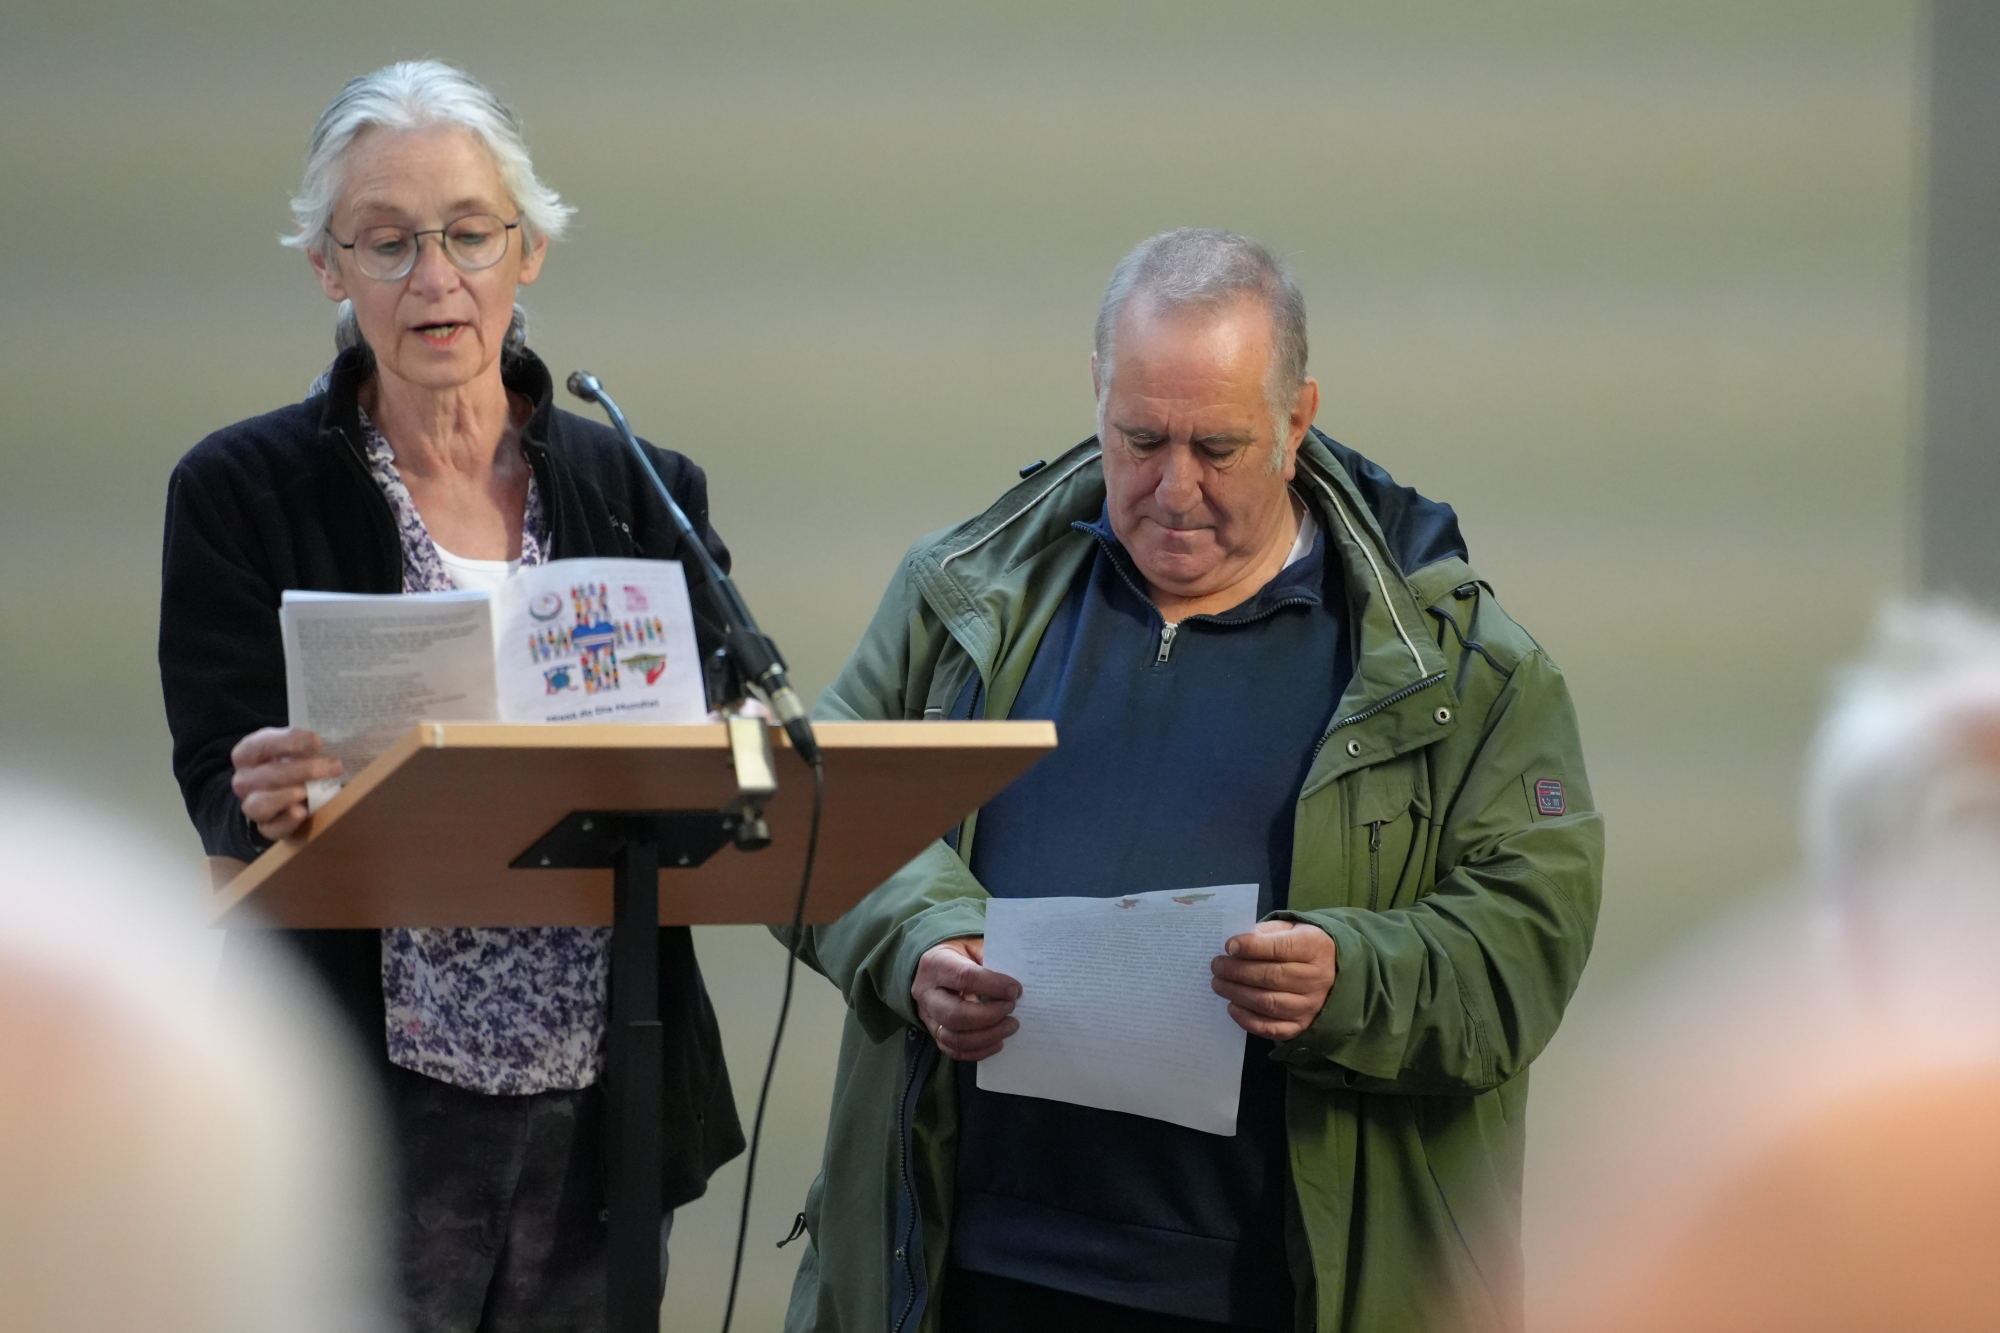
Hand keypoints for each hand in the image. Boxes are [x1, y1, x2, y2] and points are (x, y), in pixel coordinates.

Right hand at [230, 727, 341, 842]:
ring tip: (307, 792)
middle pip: (267, 775)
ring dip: (286, 796)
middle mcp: (245, 780)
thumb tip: (348, 739)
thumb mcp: (298, 750)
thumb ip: (309, 744)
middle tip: (334, 766)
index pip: (261, 744)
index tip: (318, 742)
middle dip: (302, 770)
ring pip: (260, 803)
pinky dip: (286, 821)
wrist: (288, 798)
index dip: (288, 742)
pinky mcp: (266, 827)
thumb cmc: (295, 766)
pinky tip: (301, 813)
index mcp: (249, 754)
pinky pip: (271, 828)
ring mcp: (252, 806)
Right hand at [912, 937, 1020, 1061]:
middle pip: (955, 1015)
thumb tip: (1010, 983)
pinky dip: (978, 1051)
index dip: (993, 985)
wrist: (933, 965)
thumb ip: (989, 957)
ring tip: (1010, 1027)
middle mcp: (926, 993)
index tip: (1015, 990)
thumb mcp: (971, 944)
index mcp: (936, 964)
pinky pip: (953, 1050)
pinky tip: (998, 1043)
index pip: (964, 978)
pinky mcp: (934, 1031)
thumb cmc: (958, 952)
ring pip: (954, 1038)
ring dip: (987, 1036)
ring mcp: (927, 1016)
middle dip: (989, 1016)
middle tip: (1012, 1009)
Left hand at [1211, 920, 1336, 1040]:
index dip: (1252, 947)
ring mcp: (1311, 1004)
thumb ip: (1263, 934)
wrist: (1327, 969)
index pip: (1282, 948)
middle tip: (1216, 966)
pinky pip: (1272, 1028)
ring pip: (1270, 1003)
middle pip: (1273, 977)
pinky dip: (1248, 1020)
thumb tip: (1233, 948)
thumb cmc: (1297, 945)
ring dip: (1238, 994)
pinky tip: (1232, 1007)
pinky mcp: (1301, 1024)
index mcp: (1315, 946)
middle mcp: (1318, 978)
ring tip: (1218, 984)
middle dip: (1238, 972)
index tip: (1229, 946)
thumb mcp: (1286, 929)